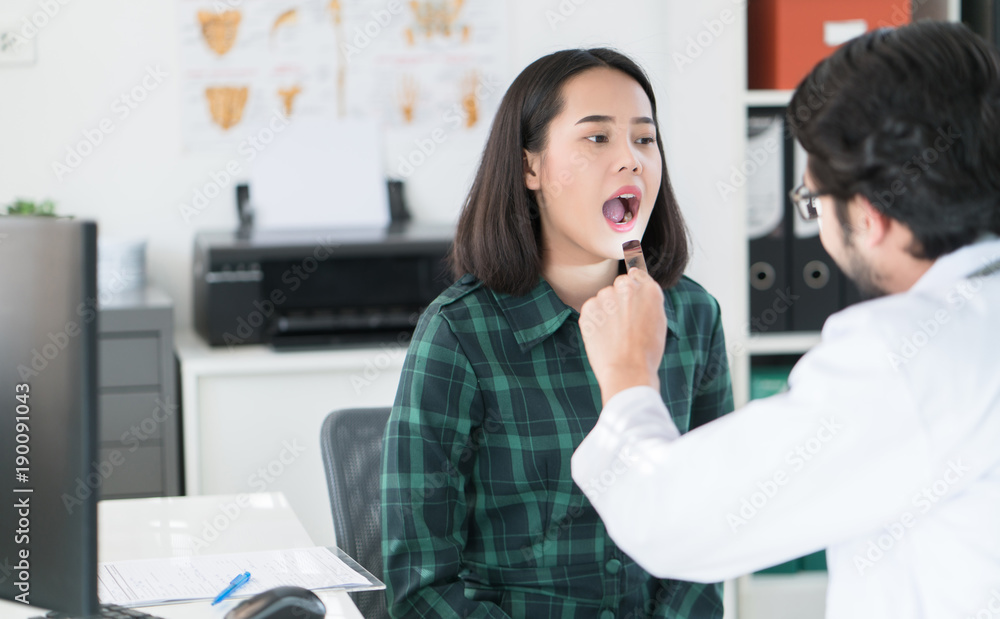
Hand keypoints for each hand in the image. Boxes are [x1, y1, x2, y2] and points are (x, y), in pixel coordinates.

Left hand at [579, 268, 666, 404]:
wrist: (627, 371)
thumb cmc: (646, 351)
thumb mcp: (658, 320)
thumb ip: (647, 298)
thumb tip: (635, 276)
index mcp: (649, 289)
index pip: (637, 275)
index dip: (634, 289)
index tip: (631, 303)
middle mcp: (628, 287)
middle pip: (620, 284)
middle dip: (620, 298)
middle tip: (623, 323)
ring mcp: (606, 296)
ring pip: (604, 296)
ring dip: (606, 309)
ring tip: (614, 334)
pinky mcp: (589, 307)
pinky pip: (591, 308)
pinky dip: (594, 320)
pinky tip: (603, 337)